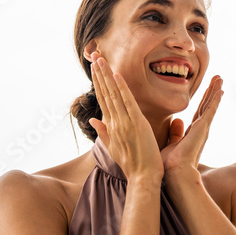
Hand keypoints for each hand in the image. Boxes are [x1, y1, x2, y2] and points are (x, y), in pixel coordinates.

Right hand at [88, 51, 162, 181]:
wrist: (142, 177)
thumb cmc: (132, 165)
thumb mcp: (114, 148)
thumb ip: (103, 132)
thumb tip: (93, 121)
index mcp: (111, 127)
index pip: (103, 100)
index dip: (98, 84)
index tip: (94, 69)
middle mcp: (115, 122)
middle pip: (105, 94)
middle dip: (99, 75)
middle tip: (94, 57)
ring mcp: (124, 123)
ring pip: (113, 95)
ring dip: (106, 76)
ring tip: (100, 60)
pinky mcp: (136, 124)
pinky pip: (127, 102)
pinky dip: (121, 88)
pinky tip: (116, 75)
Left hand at [160, 75, 223, 174]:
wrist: (175, 173)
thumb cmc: (170, 165)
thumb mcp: (170, 145)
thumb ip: (174, 134)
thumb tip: (176, 120)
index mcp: (192, 134)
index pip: (199, 113)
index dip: (204, 101)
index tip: (208, 91)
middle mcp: (200, 130)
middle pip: (207, 106)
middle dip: (211, 92)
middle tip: (218, 79)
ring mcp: (202, 129)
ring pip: (210, 105)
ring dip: (215, 92)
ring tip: (220, 79)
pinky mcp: (202, 128)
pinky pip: (210, 111)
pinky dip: (215, 100)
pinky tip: (220, 91)